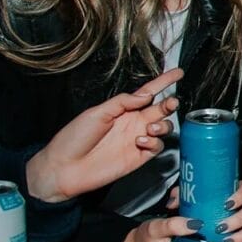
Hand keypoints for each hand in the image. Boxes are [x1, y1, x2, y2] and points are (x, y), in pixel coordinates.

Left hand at [24, 69, 182, 203]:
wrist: (64, 168)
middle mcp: (132, 123)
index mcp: (122, 110)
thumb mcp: (96, 113)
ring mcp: (136, 140)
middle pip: (160, 109)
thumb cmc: (73, 139)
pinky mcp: (138, 157)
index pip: (147, 93)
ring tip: (151, 127)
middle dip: (170, 103)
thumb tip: (146, 95)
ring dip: (163, 124)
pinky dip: (154, 142)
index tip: (178, 72)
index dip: (163, 82)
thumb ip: (122, 102)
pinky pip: (156, 147)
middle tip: (171, 102)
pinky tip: (140, 140)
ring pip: (164, 127)